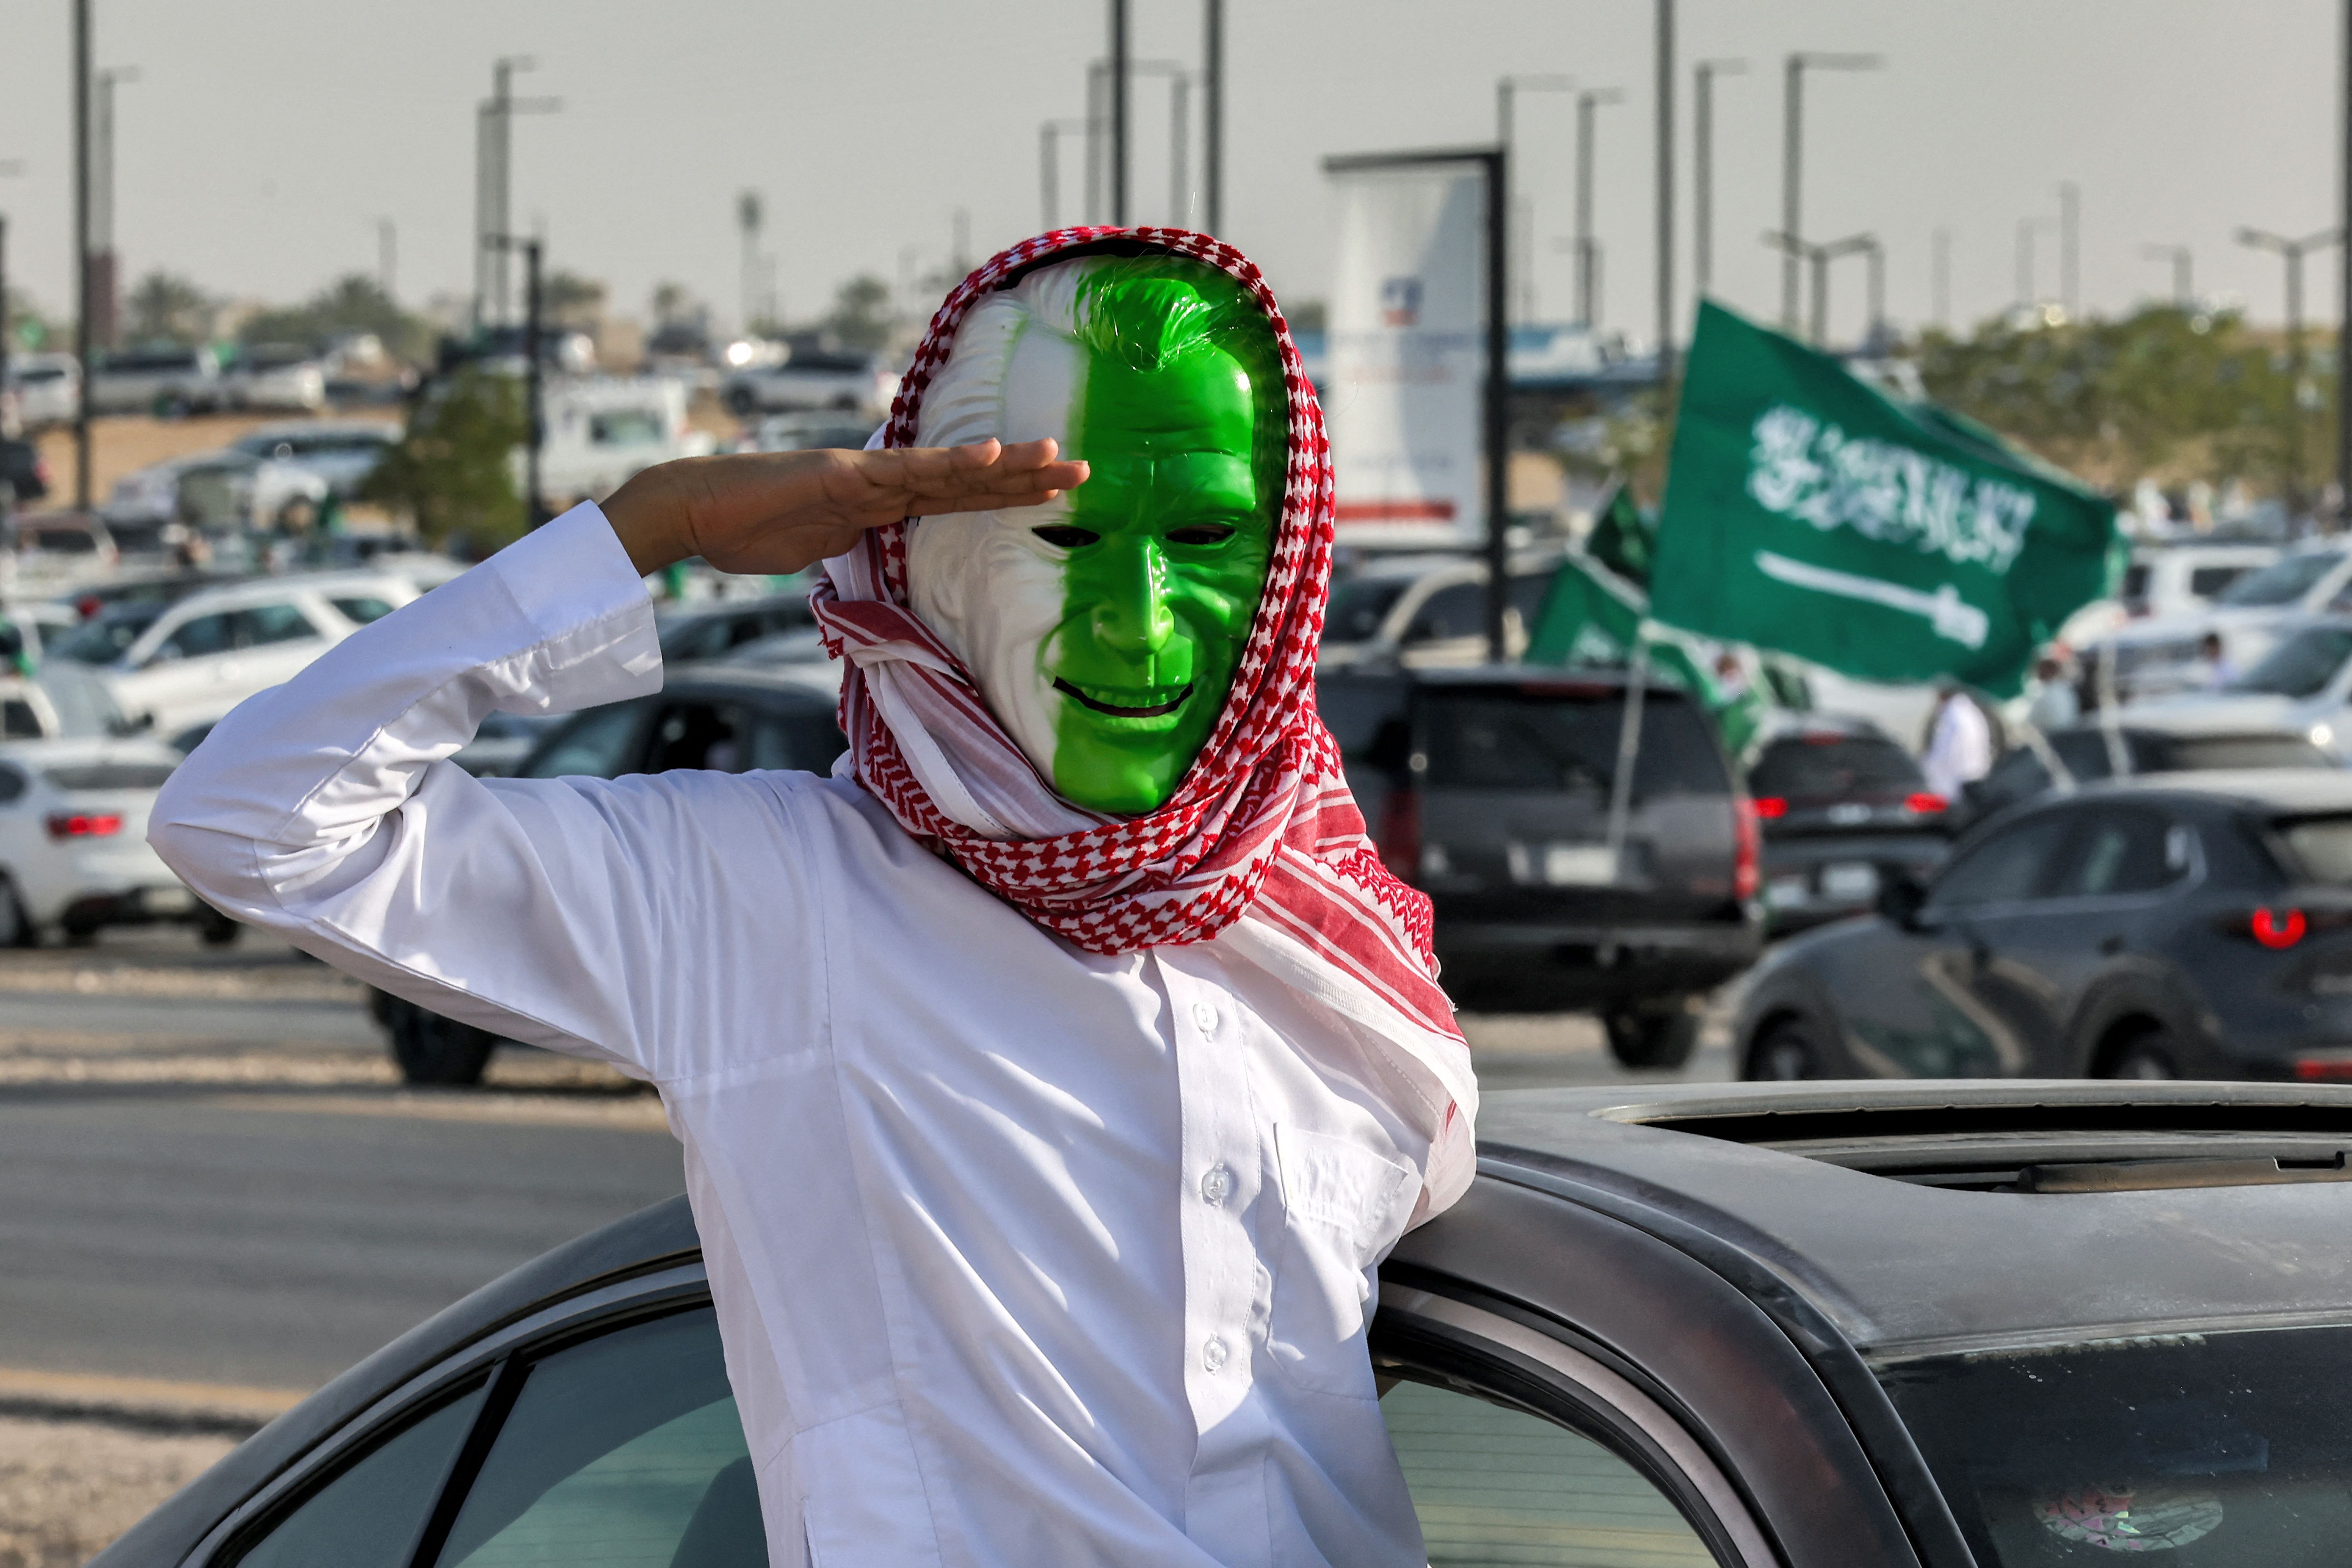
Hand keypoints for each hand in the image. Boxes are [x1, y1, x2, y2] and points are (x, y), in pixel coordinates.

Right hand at [601, 439, 1088, 576]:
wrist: (694, 512)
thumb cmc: (746, 531)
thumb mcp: (819, 551)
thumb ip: (854, 546)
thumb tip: (874, 557)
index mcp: (878, 499)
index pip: (956, 496)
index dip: (1005, 492)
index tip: (1053, 490)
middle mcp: (880, 479)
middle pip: (967, 479)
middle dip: (1026, 476)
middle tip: (1082, 470)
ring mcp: (864, 474)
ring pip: (949, 470)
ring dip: (1006, 466)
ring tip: (1056, 459)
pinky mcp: (844, 476)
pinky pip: (906, 473)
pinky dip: (951, 464)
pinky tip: (990, 456)